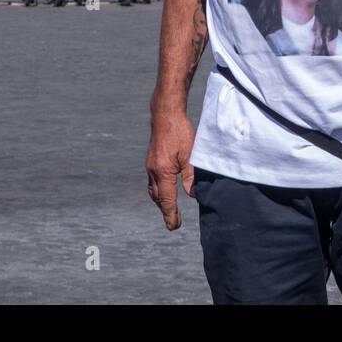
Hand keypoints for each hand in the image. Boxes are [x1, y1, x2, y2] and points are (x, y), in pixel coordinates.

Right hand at [146, 107, 195, 229]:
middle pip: (157, 198)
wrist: (165, 114)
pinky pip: (153, 182)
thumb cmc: (180, 131)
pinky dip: (158, 191)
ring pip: (154, 190)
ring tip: (169, 211)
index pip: (167, 200)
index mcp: (163, 171)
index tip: (174, 226)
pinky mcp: (151, 161)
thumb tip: (191, 194)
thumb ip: (191, 176)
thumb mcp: (190, 154)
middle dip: (165, 211)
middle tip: (173, 224)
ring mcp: (150, 165)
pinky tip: (165, 191)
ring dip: (161, 202)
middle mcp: (153, 170)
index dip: (171, 215)